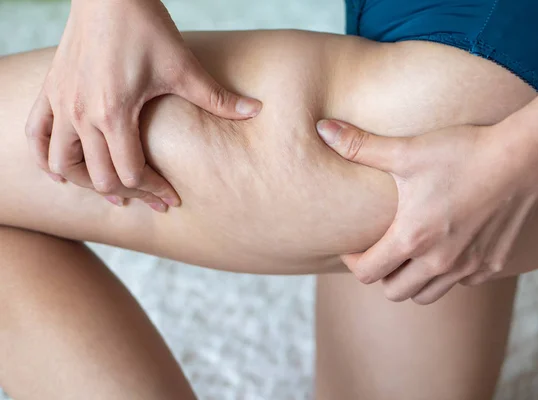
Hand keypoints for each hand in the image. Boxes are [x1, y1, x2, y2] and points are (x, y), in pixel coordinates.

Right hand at [25, 0, 261, 210]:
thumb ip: (218, 97)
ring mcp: (61, 104)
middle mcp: (81, 114)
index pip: (130, 173)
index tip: (172, 198)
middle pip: (98, 177)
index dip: (154, 190)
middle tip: (152, 201)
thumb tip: (256, 111)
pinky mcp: (51, 91)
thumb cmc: (146, 27)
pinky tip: (60, 171)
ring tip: (114, 193)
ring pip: (62, 164)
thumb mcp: (184, 66)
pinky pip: (35, 135)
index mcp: (113, 113)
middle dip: (130, 194)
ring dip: (86, 184)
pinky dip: (45, 159)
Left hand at [316, 119, 537, 303]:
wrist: (522, 158)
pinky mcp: (491, 265)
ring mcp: (467, 267)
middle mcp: (439, 261)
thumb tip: (322, 129)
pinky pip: (459, 284)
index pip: (367, 273)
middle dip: (380, 275)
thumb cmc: (462, 154)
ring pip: (427, 294)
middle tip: (380, 250)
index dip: (352, 262)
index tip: (353, 246)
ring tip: (409, 254)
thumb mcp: (407, 151)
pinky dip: (446, 275)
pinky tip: (445, 249)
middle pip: (394, 292)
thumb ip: (361, 146)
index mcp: (412, 238)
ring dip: (411, 281)